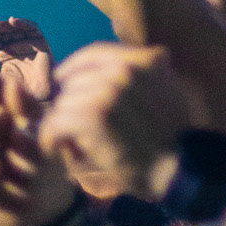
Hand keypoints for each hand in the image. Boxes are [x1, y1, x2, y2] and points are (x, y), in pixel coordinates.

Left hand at [0, 18, 55, 103]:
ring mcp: (27, 43)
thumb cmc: (17, 91)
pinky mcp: (40, 42)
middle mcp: (15, 46)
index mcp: (3, 54)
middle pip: (1, 32)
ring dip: (3, 25)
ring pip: (14, 28)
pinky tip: (12, 21)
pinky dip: (23, 22)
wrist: (39, 97)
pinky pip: (32, 28)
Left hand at [38, 43, 206, 199]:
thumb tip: (125, 63)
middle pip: (75, 80)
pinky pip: (56, 122)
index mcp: (145, 62)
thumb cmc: (170, 138)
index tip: (61, 78)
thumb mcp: (168, 93)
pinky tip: (54, 146)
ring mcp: (110, 92)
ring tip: (65, 138)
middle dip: (69, 101)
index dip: (73, 66)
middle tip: (69, 121)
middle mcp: (127, 71)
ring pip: (63, 102)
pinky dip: (51, 137)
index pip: (95, 53)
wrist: (175, 172)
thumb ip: (145, 74)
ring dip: (61, 122)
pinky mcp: (94, 118)